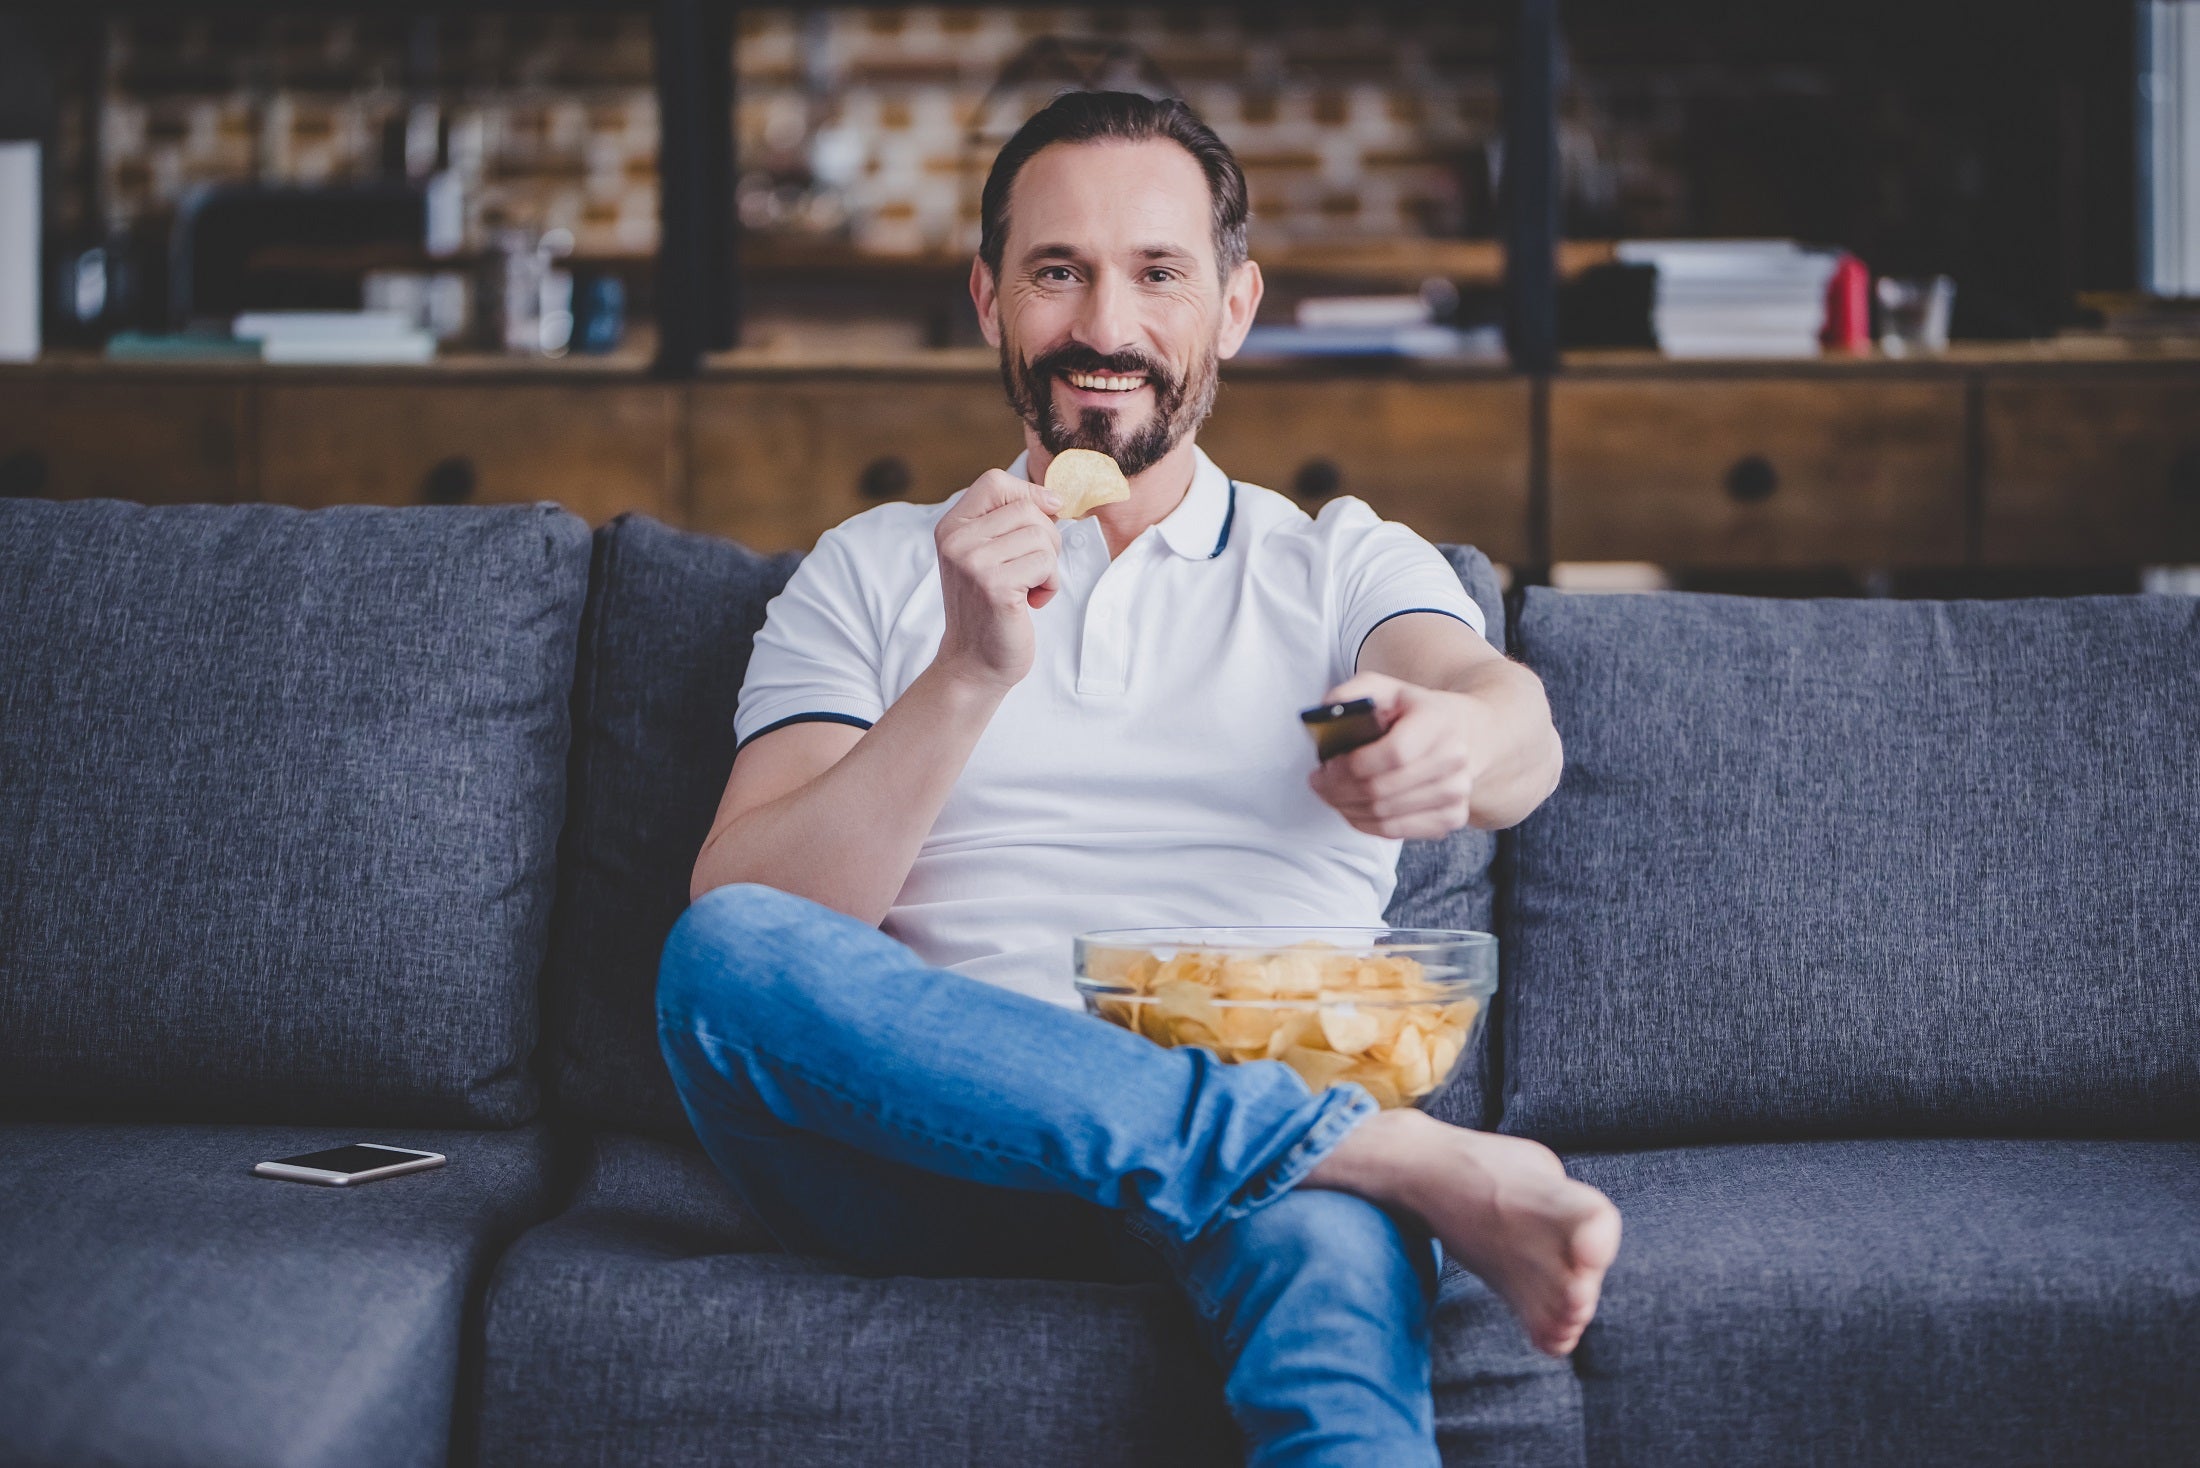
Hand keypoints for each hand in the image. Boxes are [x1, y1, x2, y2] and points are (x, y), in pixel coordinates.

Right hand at [932, 469, 1063, 691]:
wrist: (974, 663)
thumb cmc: (990, 608)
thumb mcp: (989, 555)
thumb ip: (1009, 522)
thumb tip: (1054, 498)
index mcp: (951, 527)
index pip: (994, 481)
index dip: (1028, 494)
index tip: (1045, 518)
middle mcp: (956, 540)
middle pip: (1026, 509)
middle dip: (1046, 538)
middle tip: (1034, 569)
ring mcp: (972, 562)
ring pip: (1041, 536)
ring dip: (1049, 565)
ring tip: (1030, 587)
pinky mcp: (994, 586)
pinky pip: (1045, 564)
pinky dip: (1050, 584)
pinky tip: (1032, 602)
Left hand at [1307, 671, 1489, 838]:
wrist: (1463, 734)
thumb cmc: (1413, 712)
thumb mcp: (1385, 689)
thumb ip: (1353, 693)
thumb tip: (1327, 712)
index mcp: (1438, 721)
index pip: (1393, 754)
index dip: (1352, 765)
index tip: (1326, 764)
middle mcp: (1454, 758)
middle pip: (1382, 790)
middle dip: (1338, 789)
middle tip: (1318, 782)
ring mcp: (1457, 792)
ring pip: (1384, 815)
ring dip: (1346, 808)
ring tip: (1330, 793)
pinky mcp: (1452, 817)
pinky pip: (1395, 831)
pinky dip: (1364, 824)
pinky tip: (1351, 808)